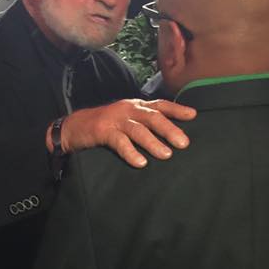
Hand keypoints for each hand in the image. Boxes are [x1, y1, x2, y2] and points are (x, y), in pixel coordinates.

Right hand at [50, 99, 195, 167]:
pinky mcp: (103, 131)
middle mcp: (128, 109)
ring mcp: (115, 119)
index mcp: (136, 105)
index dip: (177, 109)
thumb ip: (145, 124)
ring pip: (138, 129)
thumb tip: (171, 135)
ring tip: (167, 155)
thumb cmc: (106, 126)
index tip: (193, 115)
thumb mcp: (127, 120)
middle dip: (169, 129)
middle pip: (152, 117)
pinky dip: (131, 153)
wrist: (74, 128)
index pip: (160, 105)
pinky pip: (120, 142)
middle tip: (184, 143)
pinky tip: (141, 163)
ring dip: (153, 142)